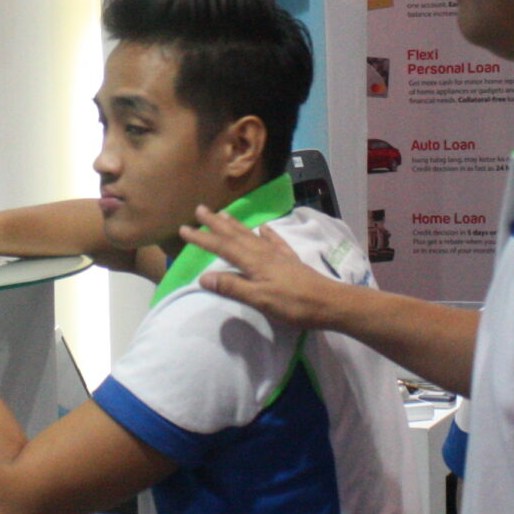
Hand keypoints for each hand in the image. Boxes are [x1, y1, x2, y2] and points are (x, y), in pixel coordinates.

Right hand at [177, 207, 341, 330]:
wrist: (329, 302)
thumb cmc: (293, 304)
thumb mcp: (259, 299)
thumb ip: (232, 287)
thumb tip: (203, 276)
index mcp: (254, 262)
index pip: (222, 247)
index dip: (202, 239)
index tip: (183, 229)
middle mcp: (264, 252)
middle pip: (235, 235)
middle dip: (216, 223)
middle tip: (200, 209)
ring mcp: (278, 254)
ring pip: (251, 235)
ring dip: (235, 224)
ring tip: (222, 213)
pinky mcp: (290, 260)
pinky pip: (274, 241)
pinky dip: (266, 233)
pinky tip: (263, 227)